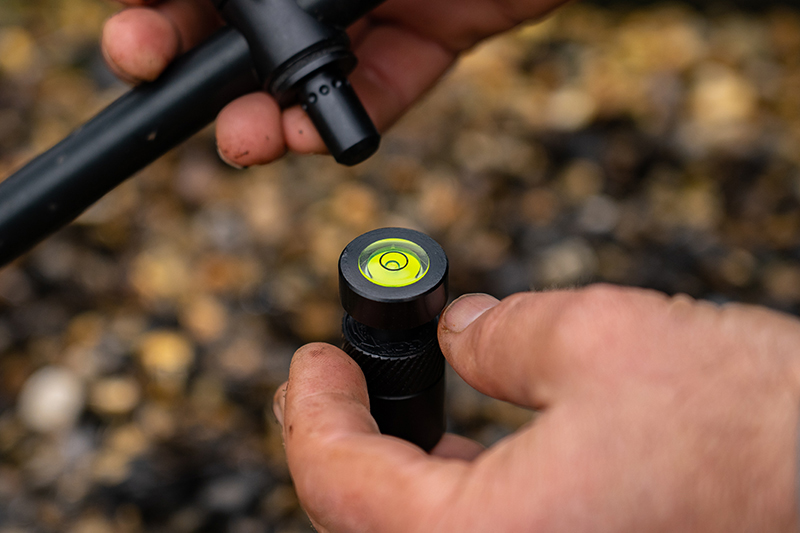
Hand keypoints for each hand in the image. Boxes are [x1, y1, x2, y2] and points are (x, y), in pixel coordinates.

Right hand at [101, 0, 566, 166]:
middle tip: (153, 70)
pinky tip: (315, 136)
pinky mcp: (435, 36)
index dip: (162, 8)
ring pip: (308, 69)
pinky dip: (348, 120)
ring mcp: (379, 4)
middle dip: (191, 60)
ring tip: (245, 138)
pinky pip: (387, 87)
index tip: (134, 33)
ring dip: (265, 113)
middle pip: (243, 27)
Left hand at [273, 285, 799, 531]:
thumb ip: (502, 333)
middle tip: (334, 381)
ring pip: (422, 531)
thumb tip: (463, 330)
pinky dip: (449, 492)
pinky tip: (461, 445)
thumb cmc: (750, 426)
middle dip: (341, 442)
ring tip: (388, 402)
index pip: (343, 485)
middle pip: (369, 520)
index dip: (313, 412)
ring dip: (390, 470)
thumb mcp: (600, 340)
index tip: (312, 361)